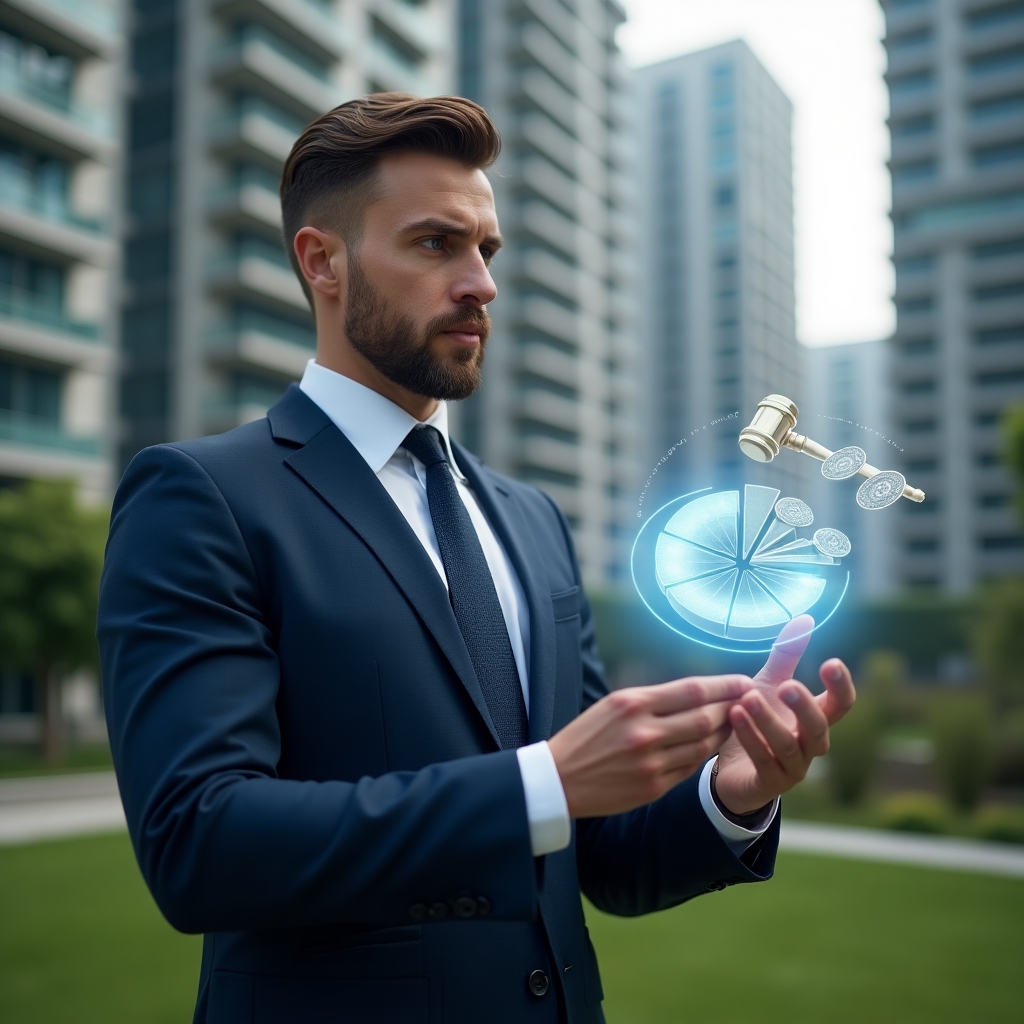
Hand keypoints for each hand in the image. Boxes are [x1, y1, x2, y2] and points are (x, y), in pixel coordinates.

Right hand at [548, 674, 752, 818]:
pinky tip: (710, 746)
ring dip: (724, 734)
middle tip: (750, 702)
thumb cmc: (587, 735)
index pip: (692, 690)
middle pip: (705, 718)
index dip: (724, 686)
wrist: (559, 778)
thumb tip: (697, 694)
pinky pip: (690, 769)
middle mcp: (644, 732)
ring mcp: (650, 763)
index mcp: (633, 703)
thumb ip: (653, 699)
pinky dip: (703, 756)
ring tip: (735, 724)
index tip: (744, 681)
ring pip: (703, 746)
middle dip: (732, 709)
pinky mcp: (652, 788)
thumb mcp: (614, 704)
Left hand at [714, 614, 855, 815]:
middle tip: (787, 686)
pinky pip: (763, 761)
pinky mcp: (769, 784)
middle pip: (819, 728)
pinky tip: (733, 717)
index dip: (842, 687)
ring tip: (747, 699)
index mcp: (814, 720)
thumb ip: (787, 656)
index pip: (841, 705)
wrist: (731, 768)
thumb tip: (805, 618)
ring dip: (768, 721)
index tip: (832, 663)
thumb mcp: (769, 685)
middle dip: (804, 707)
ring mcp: (792, 768)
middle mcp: (810, 746)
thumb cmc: (757, 721)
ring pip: (788, 746)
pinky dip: (749, 738)